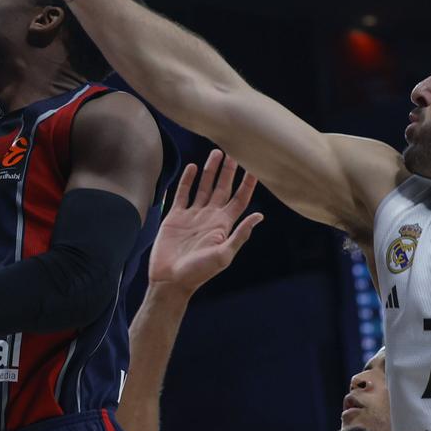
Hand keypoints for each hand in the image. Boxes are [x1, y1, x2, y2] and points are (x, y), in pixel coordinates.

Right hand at [150, 149, 262, 296]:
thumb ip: (240, 235)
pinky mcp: (175, 217)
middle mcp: (210, 217)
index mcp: (223, 225)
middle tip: (235, 151)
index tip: (255, 167)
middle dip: (229, 171)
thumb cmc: (199, 272)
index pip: (239, 199)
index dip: (247, 184)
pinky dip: (187, 180)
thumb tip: (259, 216)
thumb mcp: (223, 255)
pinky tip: (192, 167)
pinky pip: (182, 194)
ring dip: (210, 171)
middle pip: (223, 188)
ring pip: (204, 187)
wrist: (171, 279)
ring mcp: (192, 216)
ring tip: (216, 153)